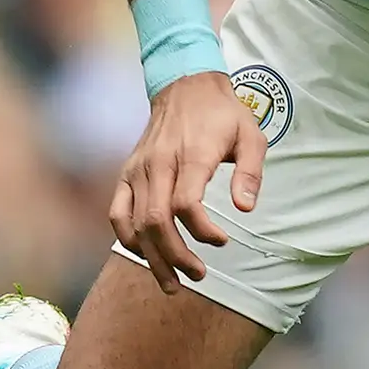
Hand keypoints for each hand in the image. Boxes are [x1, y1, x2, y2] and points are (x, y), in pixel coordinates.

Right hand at [110, 69, 263, 290]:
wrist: (185, 86)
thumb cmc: (222, 115)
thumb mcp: (251, 136)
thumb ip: (251, 172)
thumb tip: (246, 208)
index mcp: (190, 155)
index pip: (186, 204)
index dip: (202, 231)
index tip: (222, 241)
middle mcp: (158, 164)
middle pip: (156, 221)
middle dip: (175, 255)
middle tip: (198, 275)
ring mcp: (137, 169)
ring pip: (134, 223)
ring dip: (152, 257)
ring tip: (172, 282)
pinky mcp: (126, 173)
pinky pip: (117, 212)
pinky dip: (128, 238)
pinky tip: (145, 256)